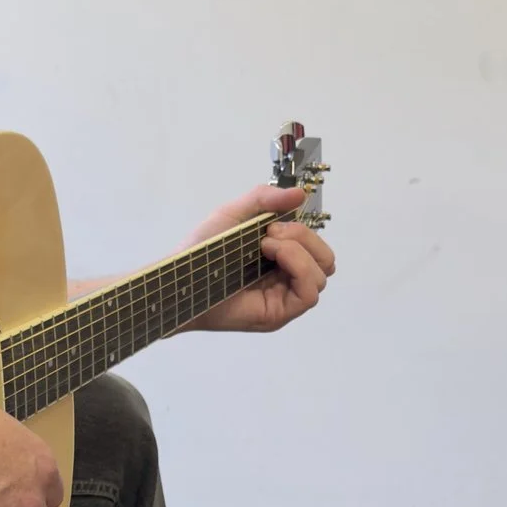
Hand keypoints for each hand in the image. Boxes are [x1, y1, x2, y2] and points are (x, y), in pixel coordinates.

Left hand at [188, 183, 334, 332]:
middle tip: (271, 234)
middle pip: (326, 260)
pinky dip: (298, 268)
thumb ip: (265, 199)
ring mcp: (284, 297)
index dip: (303, 230)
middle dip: (305, 237)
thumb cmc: (201, 251)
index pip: (315, 246)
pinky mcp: (279, 313)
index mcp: (280, 257)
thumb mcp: (233, 214)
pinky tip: (272, 258)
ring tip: (265, 247)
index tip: (271, 223)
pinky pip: (310, 294)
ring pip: (322, 275)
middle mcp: (285, 278)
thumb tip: (301, 193)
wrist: (180, 279)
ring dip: (298, 251)